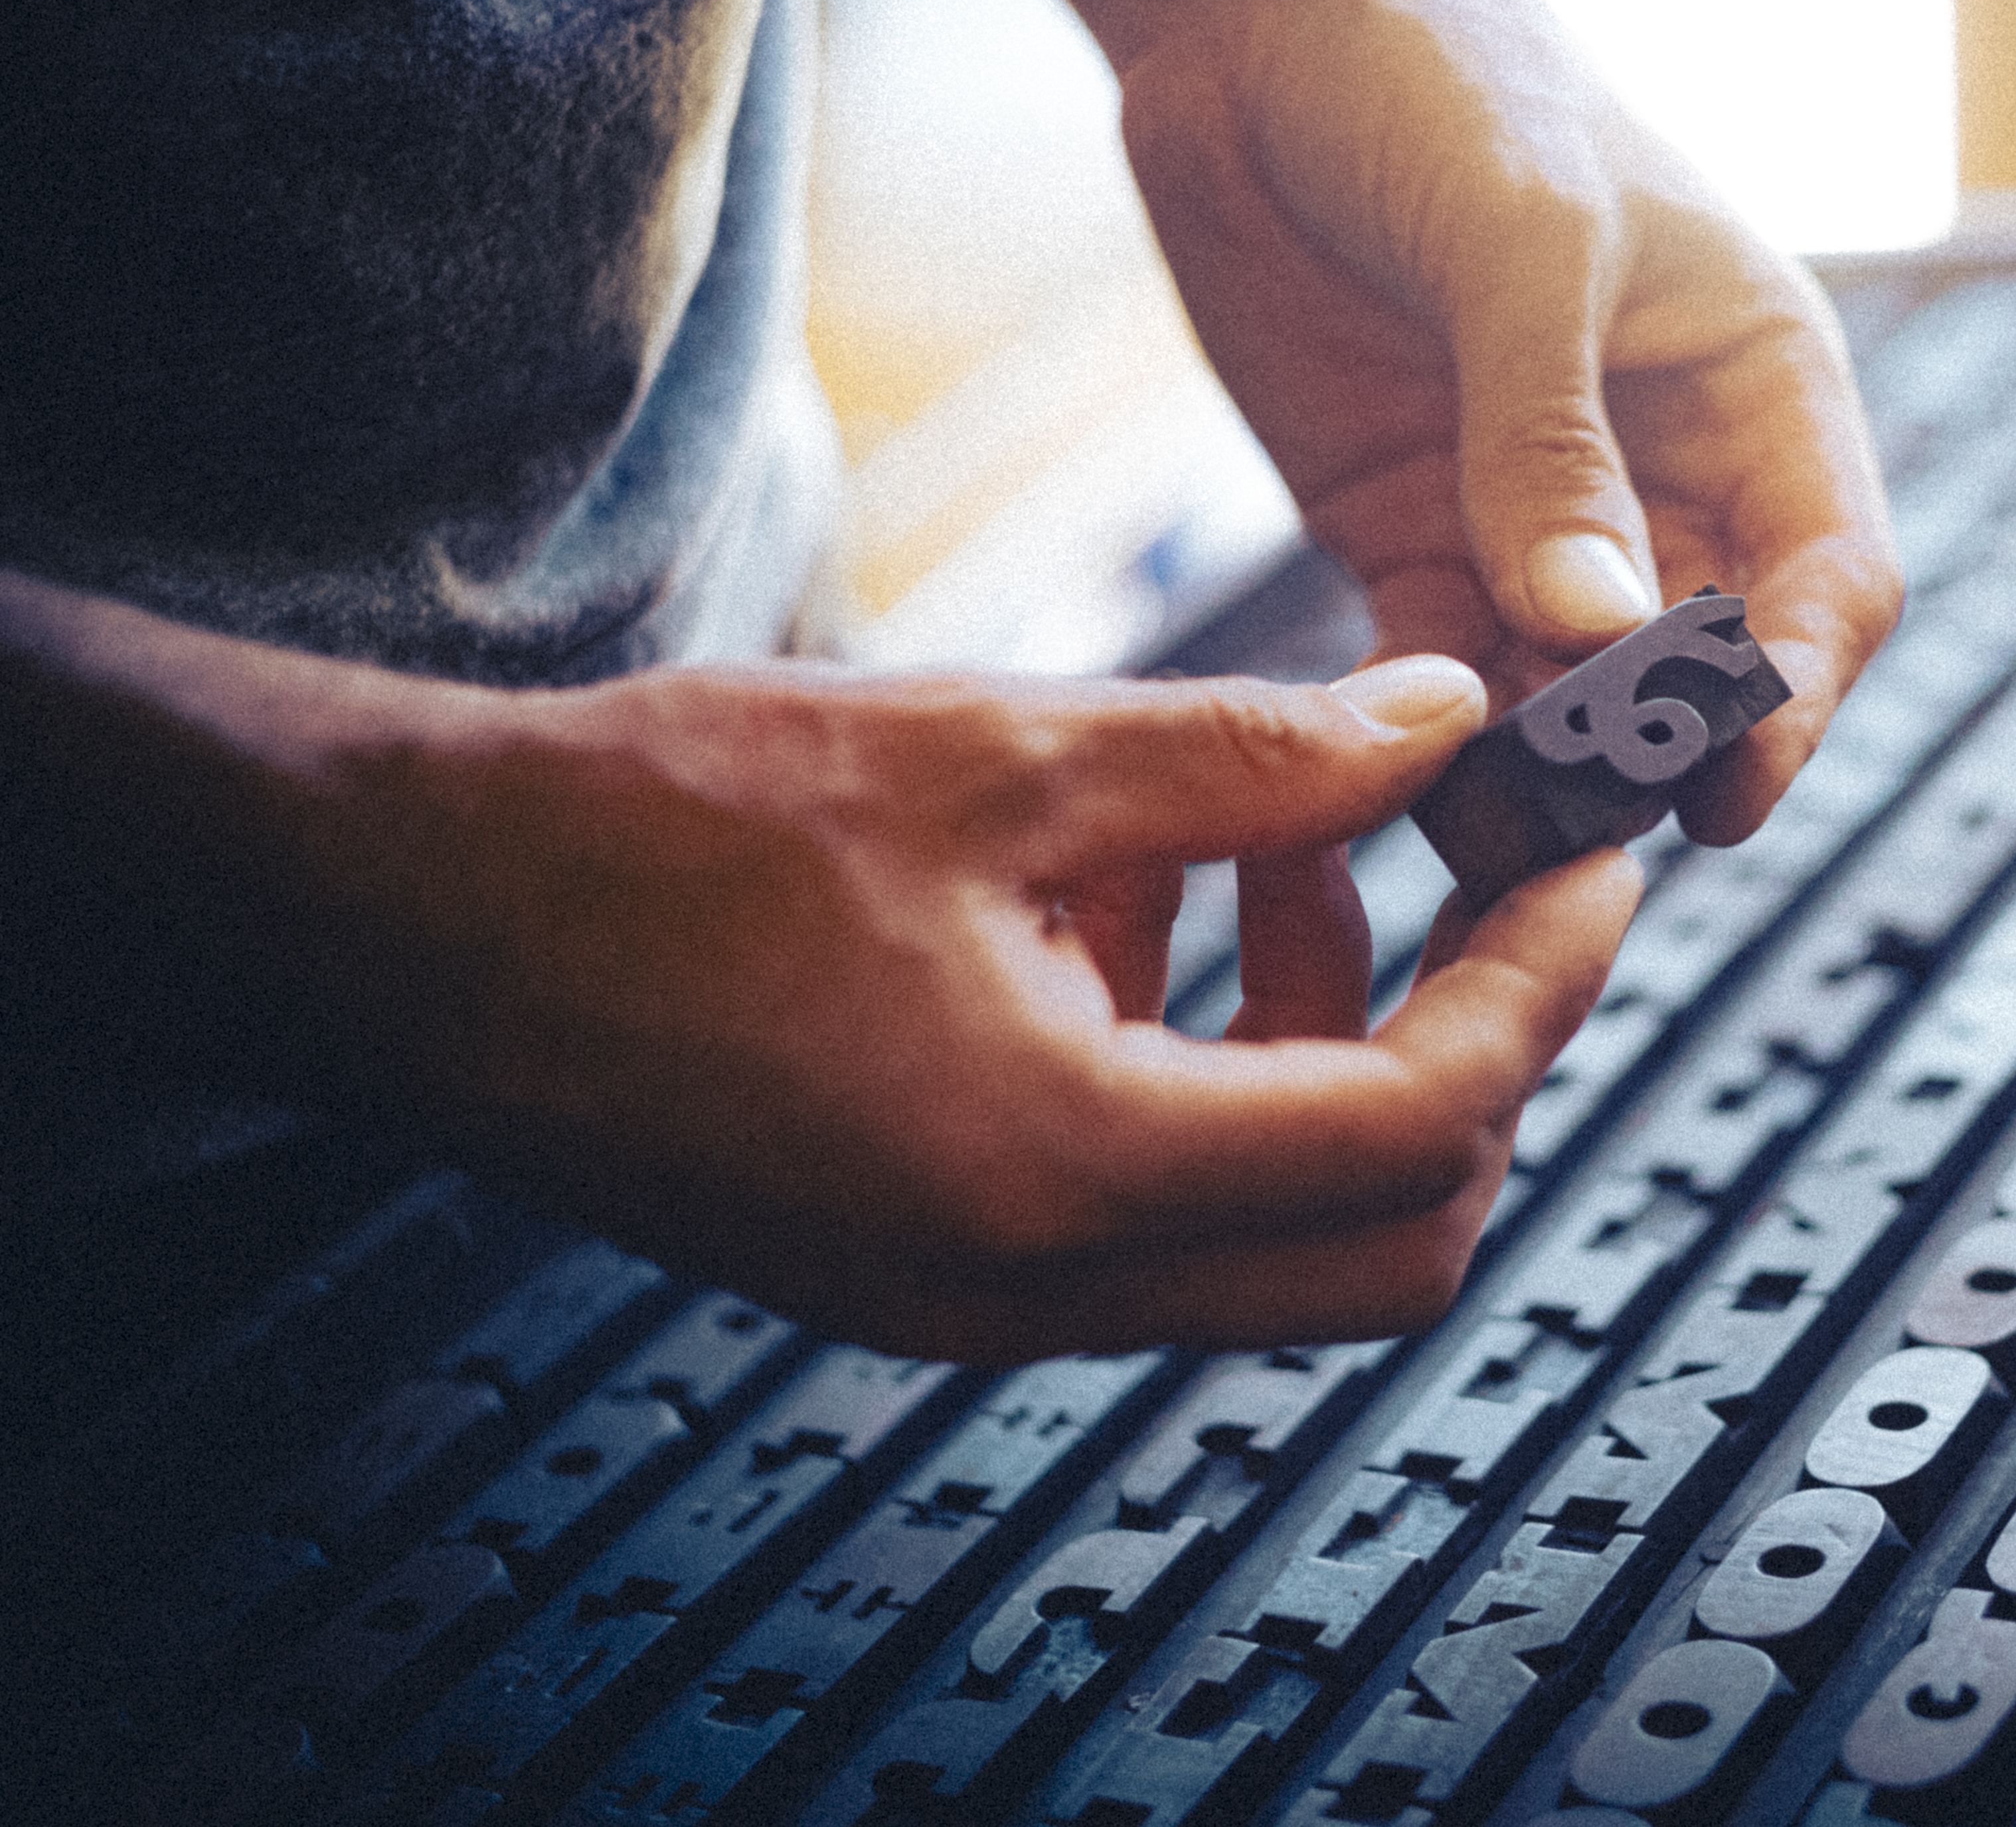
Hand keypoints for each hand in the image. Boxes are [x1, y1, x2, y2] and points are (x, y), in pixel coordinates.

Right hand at [306, 652, 1640, 1360]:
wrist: (409, 926)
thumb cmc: (657, 833)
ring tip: (1287, 858)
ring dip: (1334, 1053)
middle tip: (1494, 896)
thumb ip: (1255, 755)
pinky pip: (1153, 1206)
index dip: (1543, 988)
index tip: (1591, 867)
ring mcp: (978, 1300)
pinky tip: (1142, 904)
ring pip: (1274, 1234)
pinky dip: (1209, 1068)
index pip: (1418, 1130)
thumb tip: (1442, 731)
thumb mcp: (997, 754)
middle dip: (1476, 1063)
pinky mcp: (935, 1264)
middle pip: (1387, 1248)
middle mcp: (1030, 1285)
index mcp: (1057, 1170)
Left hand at [905, 0, 1903, 843]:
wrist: (1255, 24)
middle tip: (1596, 831)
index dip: (1797, 690)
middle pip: (1709, 662)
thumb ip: (1553, 441)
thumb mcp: (1520, 241)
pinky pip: (1448, 673)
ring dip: (1548, 766)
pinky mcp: (1414, 538)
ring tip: (1495, 829)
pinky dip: (1436, 736)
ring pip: (1578, 693)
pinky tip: (1404, 782)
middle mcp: (1667, 469)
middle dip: (1666, 754)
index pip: (1829, 574)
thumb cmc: (1436, 79)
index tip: (1733, 785)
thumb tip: (1601, 635)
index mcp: (1755, 382)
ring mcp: (1539, 514)